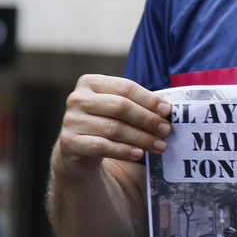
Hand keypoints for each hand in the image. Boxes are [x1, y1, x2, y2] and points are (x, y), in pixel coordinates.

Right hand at [55, 74, 172, 170]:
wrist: (78, 149)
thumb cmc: (105, 122)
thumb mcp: (118, 109)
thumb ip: (137, 105)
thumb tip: (166, 110)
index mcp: (90, 82)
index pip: (125, 87)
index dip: (149, 99)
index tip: (167, 111)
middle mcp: (77, 98)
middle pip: (120, 107)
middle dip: (147, 119)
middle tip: (166, 130)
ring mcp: (71, 120)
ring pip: (113, 128)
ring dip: (141, 138)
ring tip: (159, 146)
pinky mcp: (69, 142)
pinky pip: (101, 146)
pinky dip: (123, 151)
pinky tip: (139, 154)